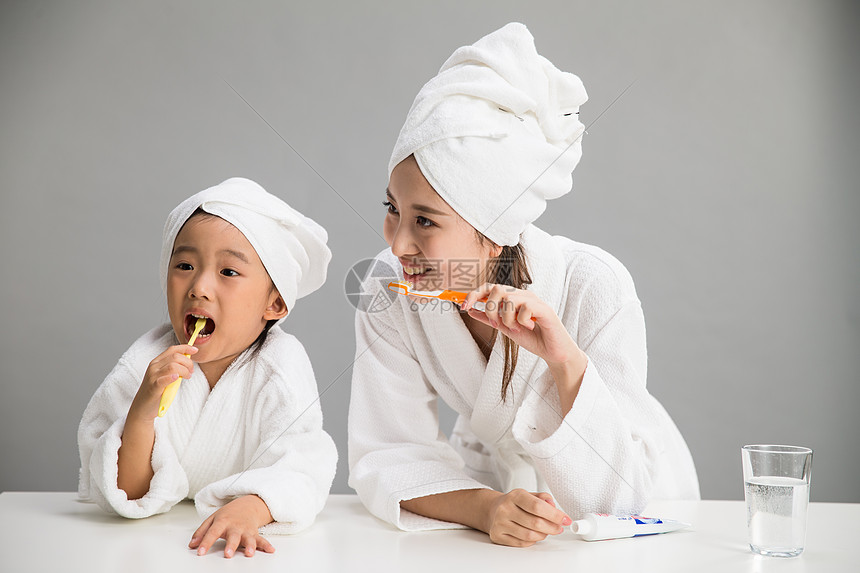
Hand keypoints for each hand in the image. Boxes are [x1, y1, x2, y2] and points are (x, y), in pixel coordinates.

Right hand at [128, 344, 197, 420]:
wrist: (142, 407)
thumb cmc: (156, 391)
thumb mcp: (165, 375)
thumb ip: (174, 367)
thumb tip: (188, 361)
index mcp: (157, 362)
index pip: (172, 350)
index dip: (185, 348)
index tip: (195, 350)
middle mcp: (154, 367)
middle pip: (175, 357)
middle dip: (188, 362)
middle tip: (191, 371)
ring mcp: (152, 376)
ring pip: (172, 366)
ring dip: (184, 370)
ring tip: (187, 377)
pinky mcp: (153, 387)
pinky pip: (163, 379)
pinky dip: (172, 377)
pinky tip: (177, 378)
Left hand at [189, 495, 274, 557]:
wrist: (247, 505)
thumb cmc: (229, 514)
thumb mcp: (213, 519)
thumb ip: (202, 532)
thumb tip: (192, 545)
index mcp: (222, 522)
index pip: (212, 533)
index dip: (206, 542)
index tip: (200, 552)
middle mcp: (235, 526)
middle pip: (233, 536)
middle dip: (231, 545)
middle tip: (228, 554)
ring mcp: (246, 530)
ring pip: (248, 538)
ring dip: (250, 546)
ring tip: (249, 553)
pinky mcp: (255, 533)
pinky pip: (261, 539)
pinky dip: (266, 545)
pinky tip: (270, 550)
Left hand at [462, 283, 580, 367]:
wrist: (553, 352)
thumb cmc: (533, 338)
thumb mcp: (505, 328)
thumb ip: (489, 318)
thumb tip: (470, 310)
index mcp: (513, 298)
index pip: (490, 287)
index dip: (474, 294)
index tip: (463, 306)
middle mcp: (523, 295)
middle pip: (497, 288)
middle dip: (491, 309)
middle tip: (497, 324)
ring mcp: (534, 301)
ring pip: (509, 298)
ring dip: (507, 318)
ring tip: (516, 329)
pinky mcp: (544, 309)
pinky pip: (524, 308)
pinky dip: (522, 322)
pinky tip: (530, 328)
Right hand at [483, 489, 571, 546]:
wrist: (493, 509)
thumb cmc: (514, 503)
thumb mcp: (529, 494)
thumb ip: (543, 498)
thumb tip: (554, 507)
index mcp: (515, 496)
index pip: (537, 506)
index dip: (554, 514)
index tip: (565, 519)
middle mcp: (505, 509)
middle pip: (535, 523)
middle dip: (552, 527)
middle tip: (559, 527)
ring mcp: (500, 523)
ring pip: (529, 535)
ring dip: (543, 535)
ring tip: (546, 530)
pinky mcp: (498, 535)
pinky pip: (522, 543)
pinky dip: (532, 540)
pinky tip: (534, 534)